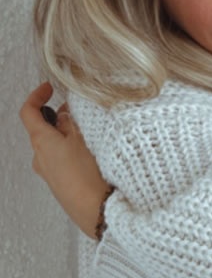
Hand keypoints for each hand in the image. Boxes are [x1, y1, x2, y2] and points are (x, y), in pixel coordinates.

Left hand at [19, 82, 110, 238]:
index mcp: (42, 142)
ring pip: (56, 142)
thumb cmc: (88, 175)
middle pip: (44, 127)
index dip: (37, 96)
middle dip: (61, 115)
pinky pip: (63, 157)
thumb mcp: (83, 137)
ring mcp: (50, 171)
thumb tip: (65, 111)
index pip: (28, 113)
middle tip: (80, 108)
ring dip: (70, 132)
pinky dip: (74, 147)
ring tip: (93, 129)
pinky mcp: (62, 181)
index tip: (49, 87)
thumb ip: (72, 120)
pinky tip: (94, 149)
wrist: (98, 210)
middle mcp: (41, 157)